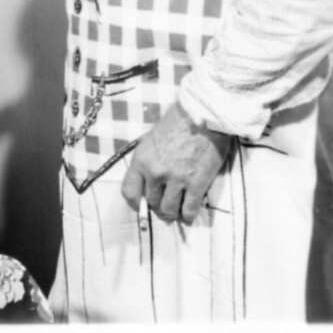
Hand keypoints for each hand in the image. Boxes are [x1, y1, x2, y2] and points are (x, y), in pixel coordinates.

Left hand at [120, 103, 231, 223]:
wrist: (203, 117)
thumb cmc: (178, 123)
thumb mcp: (152, 139)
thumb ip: (148, 161)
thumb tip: (148, 182)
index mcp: (142, 159)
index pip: (129, 191)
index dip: (136, 202)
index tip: (142, 205)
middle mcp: (155, 172)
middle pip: (151, 202)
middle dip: (158, 205)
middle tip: (166, 203)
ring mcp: (176, 180)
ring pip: (169, 210)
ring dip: (173, 212)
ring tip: (178, 209)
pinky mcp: (196, 185)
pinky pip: (189, 211)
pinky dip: (188, 215)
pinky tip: (189, 211)